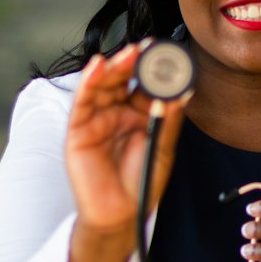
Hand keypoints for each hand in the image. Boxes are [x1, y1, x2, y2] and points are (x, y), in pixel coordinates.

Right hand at [65, 42, 190, 238]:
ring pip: (102, 84)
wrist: (122, 213)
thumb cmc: (142, 182)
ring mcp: (96, 118)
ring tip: (129, 55)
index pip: (145, 83)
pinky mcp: (78, 129)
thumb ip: (168, 119)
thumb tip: (182, 90)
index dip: (155, 68)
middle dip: (135, 62)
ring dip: (114, 67)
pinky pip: (82, 101)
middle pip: (123, 79)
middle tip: (149, 48)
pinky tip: (97, 67)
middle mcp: (117, 111)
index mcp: (139, 113)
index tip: (168, 53)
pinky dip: (87, 82)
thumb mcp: (162, 147)